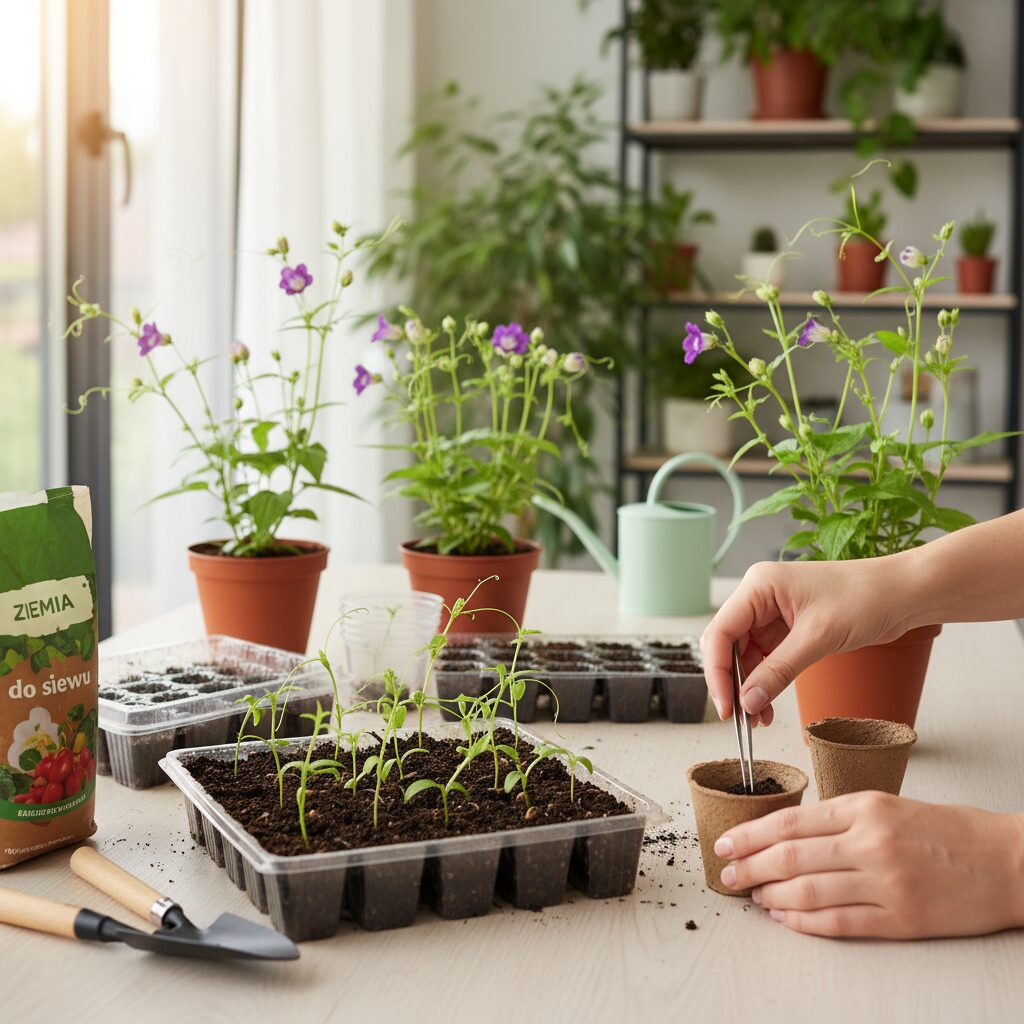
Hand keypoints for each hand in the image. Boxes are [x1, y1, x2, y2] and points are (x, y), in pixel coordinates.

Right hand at [701, 558, 917, 722]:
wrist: (904, 593)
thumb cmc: (866, 598)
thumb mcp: (818, 638)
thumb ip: (778, 671)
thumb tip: (747, 702)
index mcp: (759, 586)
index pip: (720, 632)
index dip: (717, 672)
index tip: (727, 706)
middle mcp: (760, 596)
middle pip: (726, 644)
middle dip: (731, 682)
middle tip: (739, 718)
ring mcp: (772, 611)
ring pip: (744, 655)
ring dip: (748, 687)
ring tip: (758, 719)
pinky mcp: (788, 627)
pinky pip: (765, 658)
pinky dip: (765, 682)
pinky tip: (768, 706)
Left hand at [715, 792, 1023, 938]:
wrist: (1008, 863)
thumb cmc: (950, 831)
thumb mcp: (889, 805)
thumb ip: (841, 818)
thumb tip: (790, 834)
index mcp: (865, 808)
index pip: (791, 822)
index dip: (751, 834)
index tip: (726, 842)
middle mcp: (871, 843)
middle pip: (791, 856)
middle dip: (751, 866)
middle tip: (728, 873)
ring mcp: (886, 884)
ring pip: (809, 892)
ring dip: (772, 896)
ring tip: (754, 896)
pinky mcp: (902, 920)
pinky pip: (839, 923)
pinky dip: (805, 923)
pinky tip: (786, 919)